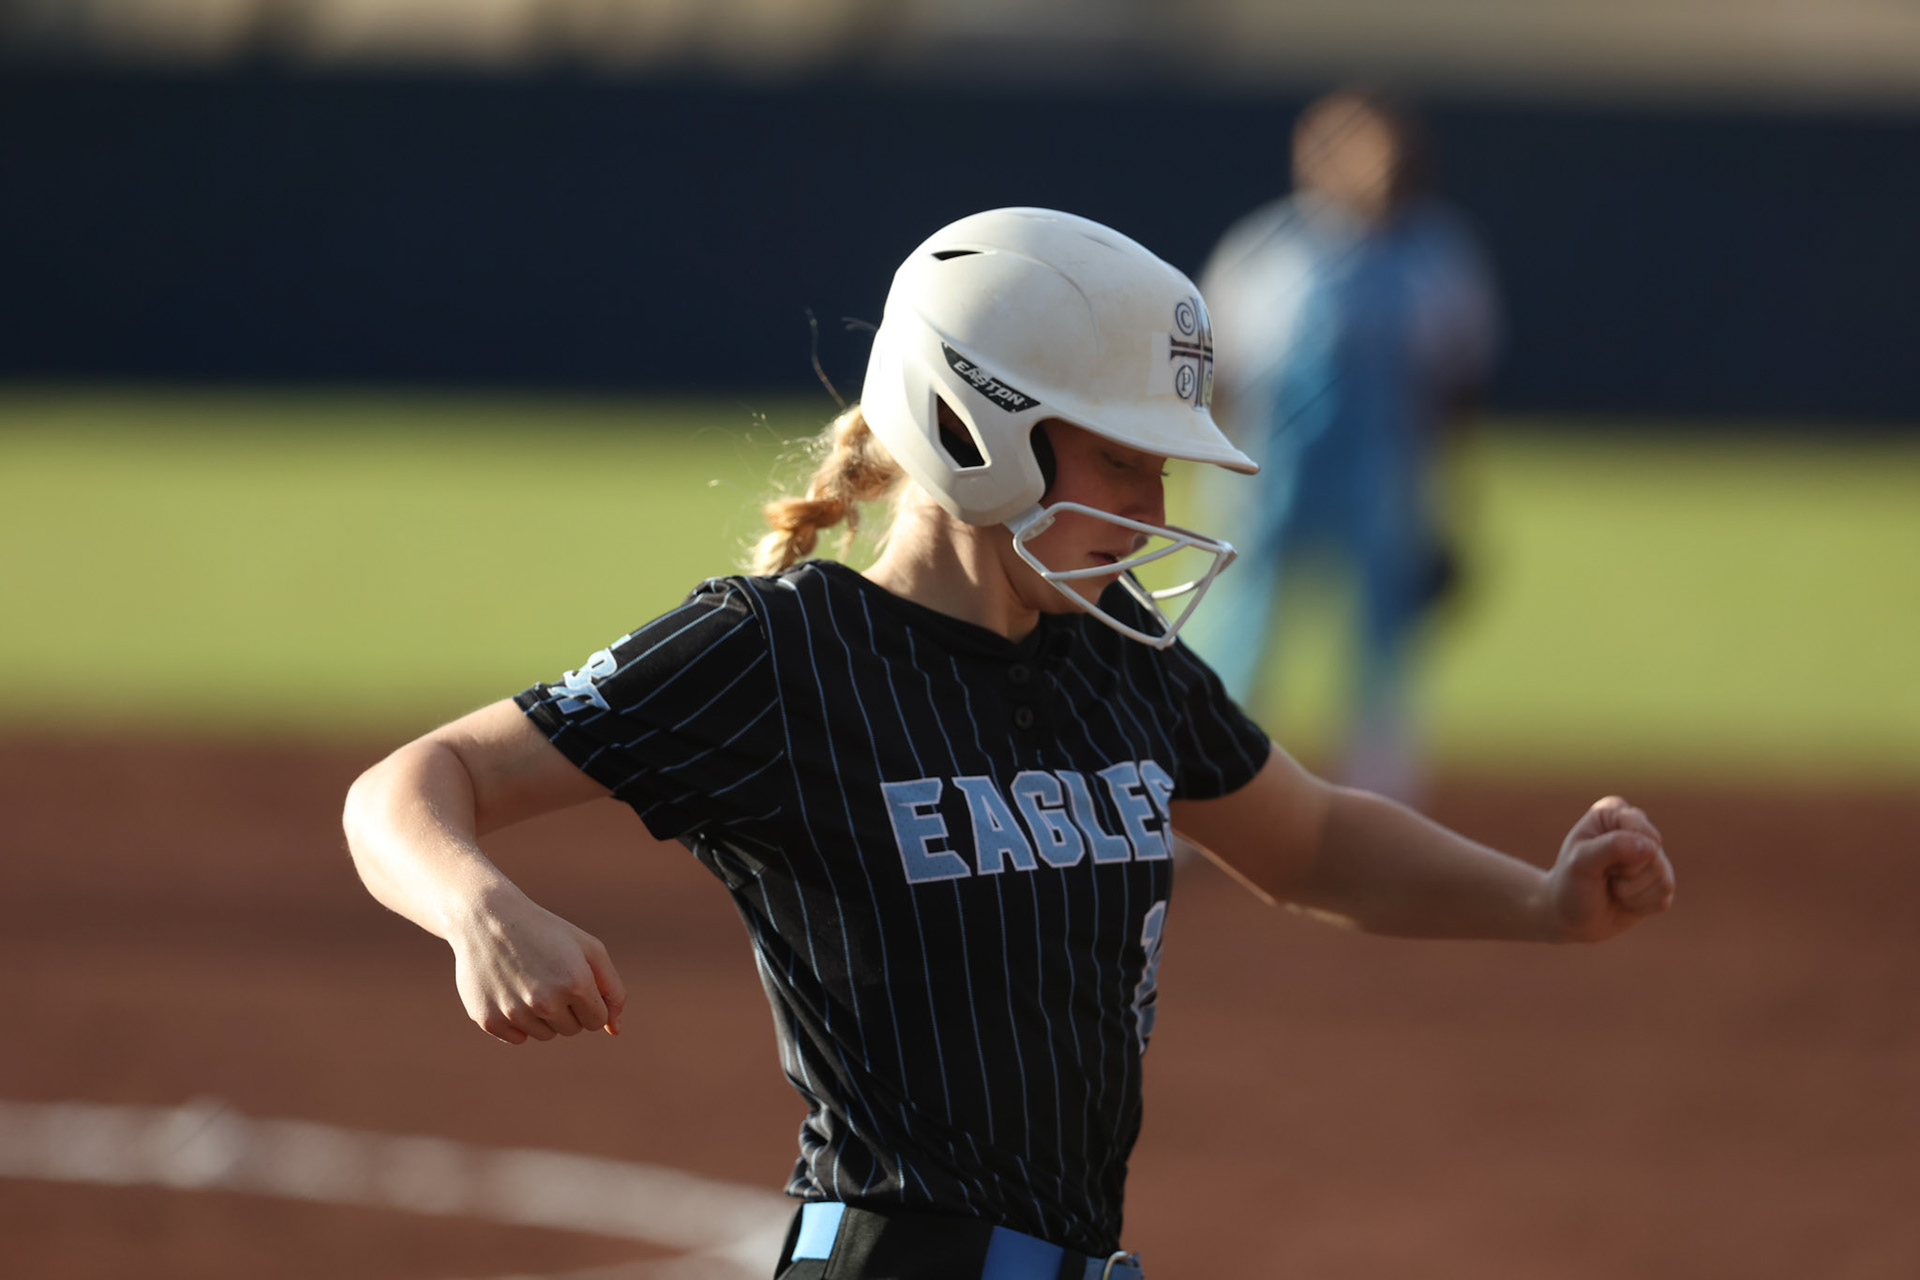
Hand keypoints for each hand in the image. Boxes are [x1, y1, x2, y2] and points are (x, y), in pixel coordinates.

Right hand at [449, 888, 626, 1044]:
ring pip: (546, 1035)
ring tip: (531, 982)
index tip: (577, 982)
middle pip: (572, 1030)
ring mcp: (515, 1013)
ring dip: (544, 1016)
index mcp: (576, 983)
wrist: (488, 918)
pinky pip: (518, 1038)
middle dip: (569, 1009)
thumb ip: (612, 990)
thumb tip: (615, 1030)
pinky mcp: (489, 1020)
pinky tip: (510, 992)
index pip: (598, 1020)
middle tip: (551, 978)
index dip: (591, 1002)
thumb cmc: (546, 933)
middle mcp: (546, 1002)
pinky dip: (518, 1022)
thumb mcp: (589, 949)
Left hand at [1545, 796, 1675, 942]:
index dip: (1620, 853)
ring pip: (1663, 878)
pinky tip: (1624, 901)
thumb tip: (1652, 846)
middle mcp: (1637, 829)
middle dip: (1626, 875)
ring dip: (1631, 893)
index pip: (1639, 829)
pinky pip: (1664, 896)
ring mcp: (1653, 856)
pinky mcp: (1661, 882)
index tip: (1597, 861)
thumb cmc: (1571, 883)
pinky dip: (1640, 905)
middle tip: (1604, 876)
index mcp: (1614, 812)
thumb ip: (1612, 846)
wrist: (1570, 917)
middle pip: (1654, 854)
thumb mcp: (1580, 862)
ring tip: (1612, 889)